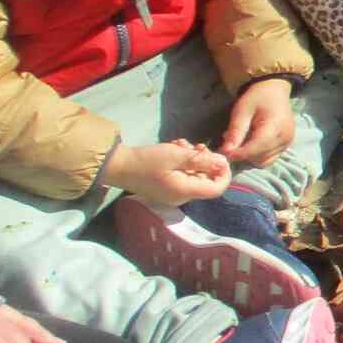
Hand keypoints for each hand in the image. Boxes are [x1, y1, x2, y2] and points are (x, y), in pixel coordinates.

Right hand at [107, 139, 231, 201]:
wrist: (118, 167)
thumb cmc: (146, 161)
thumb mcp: (177, 156)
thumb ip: (202, 160)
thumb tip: (223, 163)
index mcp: (185, 191)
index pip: (217, 189)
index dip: (224, 173)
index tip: (219, 156)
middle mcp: (182, 197)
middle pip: (206, 180)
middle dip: (204, 161)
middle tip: (194, 146)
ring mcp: (174, 194)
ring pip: (195, 175)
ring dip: (192, 159)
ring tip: (180, 145)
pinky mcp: (167, 189)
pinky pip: (183, 176)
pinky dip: (183, 163)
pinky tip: (174, 150)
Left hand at [221, 78, 294, 165]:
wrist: (274, 91)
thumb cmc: (257, 98)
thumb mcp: (242, 111)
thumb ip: (235, 132)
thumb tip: (226, 152)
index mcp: (276, 126)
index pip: (257, 147)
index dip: (240, 154)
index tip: (225, 153)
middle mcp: (285, 137)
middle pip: (260, 157)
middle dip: (244, 154)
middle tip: (231, 143)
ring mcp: (287, 143)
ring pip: (264, 161)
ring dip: (250, 156)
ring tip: (242, 141)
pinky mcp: (286, 146)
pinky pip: (269, 158)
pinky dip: (257, 155)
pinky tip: (251, 143)